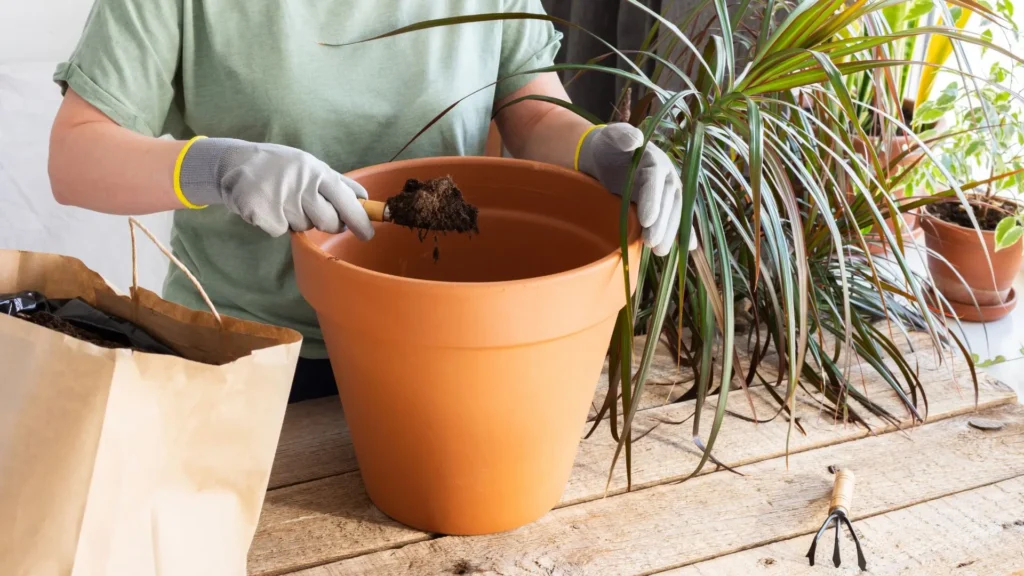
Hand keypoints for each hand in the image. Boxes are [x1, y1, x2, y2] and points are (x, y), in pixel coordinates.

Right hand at [177, 138, 373, 238]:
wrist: (234, 162)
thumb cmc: (278, 164)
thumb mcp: (308, 164)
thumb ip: (336, 181)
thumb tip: (364, 197)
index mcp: (316, 171)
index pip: (346, 199)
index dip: (359, 220)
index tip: (367, 234)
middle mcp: (302, 185)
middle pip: (328, 222)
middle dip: (326, 223)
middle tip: (314, 212)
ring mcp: (281, 200)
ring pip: (303, 227)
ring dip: (296, 219)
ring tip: (282, 199)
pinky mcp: (263, 214)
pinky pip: (280, 230)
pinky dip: (276, 223)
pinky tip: (268, 206)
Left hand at [577, 123, 696, 255]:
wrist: (605, 156)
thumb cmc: (607, 145)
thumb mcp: (610, 136)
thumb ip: (621, 135)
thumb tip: (635, 139)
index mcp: (655, 159)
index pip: (655, 180)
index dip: (653, 199)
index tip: (646, 219)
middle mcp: (665, 176)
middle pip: (667, 200)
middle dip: (662, 223)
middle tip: (652, 243)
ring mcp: (665, 192)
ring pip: (672, 213)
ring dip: (668, 233)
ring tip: (660, 251)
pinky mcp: (661, 203)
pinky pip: (674, 218)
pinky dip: (683, 233)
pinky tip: (690, 248)